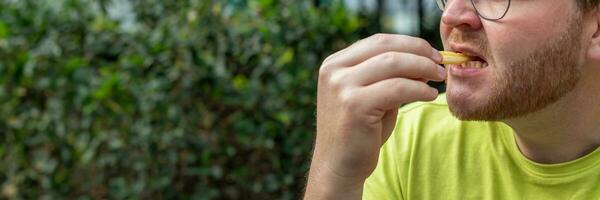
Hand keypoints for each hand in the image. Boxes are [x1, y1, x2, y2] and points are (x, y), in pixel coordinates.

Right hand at [305, 34, 444, 198]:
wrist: (339, 167)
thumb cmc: (359, 133)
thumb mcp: (371, 96)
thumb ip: (389, 76)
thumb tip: (424, 58)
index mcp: (335, 64)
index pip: (378, 41)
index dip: (409, 43)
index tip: (431, 53)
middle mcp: (334, 71)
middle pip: (386, 47)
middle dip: (419, 52)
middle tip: (440, 63)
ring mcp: (342, 87)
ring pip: (393, 63)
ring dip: (422, 68)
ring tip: (438, 78)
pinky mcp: (354, 105)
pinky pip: (397, 88)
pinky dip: (419, 89)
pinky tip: (429, 95)